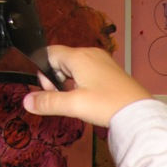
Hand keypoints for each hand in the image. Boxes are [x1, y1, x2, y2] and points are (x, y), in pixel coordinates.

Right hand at [22, 46, 150, 126]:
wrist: (138, 113)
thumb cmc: (109, 105)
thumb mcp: (74, 105)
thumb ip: (49, 102)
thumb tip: (27, 101)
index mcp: (79, 57)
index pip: (50, 53)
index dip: (44, 72)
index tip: (51, 91)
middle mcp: (91, 54)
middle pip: (63, 60)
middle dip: (57, 79)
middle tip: (65, 98)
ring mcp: (103, 62)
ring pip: (76, 67)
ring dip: (71, 83)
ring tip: (79, 101)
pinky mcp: (111, 72)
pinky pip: (90, 73)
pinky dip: (84, 84)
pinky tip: (91, 100)